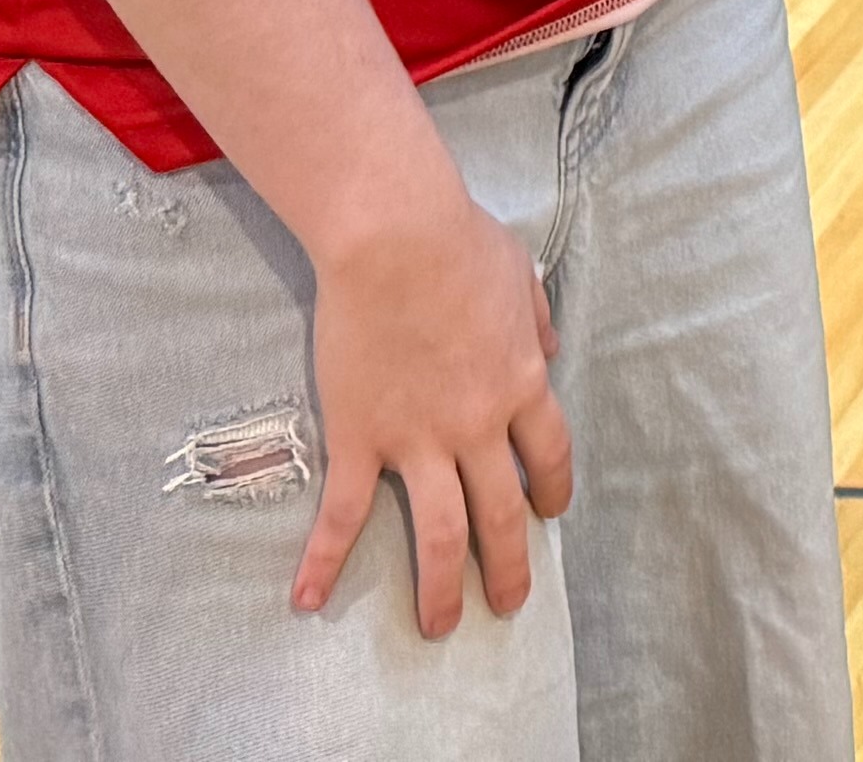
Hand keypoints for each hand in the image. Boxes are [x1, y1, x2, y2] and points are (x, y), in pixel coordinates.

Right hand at [293, 173, 569, 634]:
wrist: (394, 236)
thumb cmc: (457, 243)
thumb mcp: (521, 273)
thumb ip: (537, 317)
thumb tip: (549, 346)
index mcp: (522, 383)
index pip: (549, 456)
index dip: (553, 490)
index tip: (550, 515)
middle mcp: (479, 425)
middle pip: (502, 514)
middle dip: (510, 567)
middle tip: (510, 603)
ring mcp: (419, 438)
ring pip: (441, 533)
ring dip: (442, 588)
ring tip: (441, 627)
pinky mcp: (361, 438)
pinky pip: (342, 514)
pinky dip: (324, 562)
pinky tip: (309, 600)